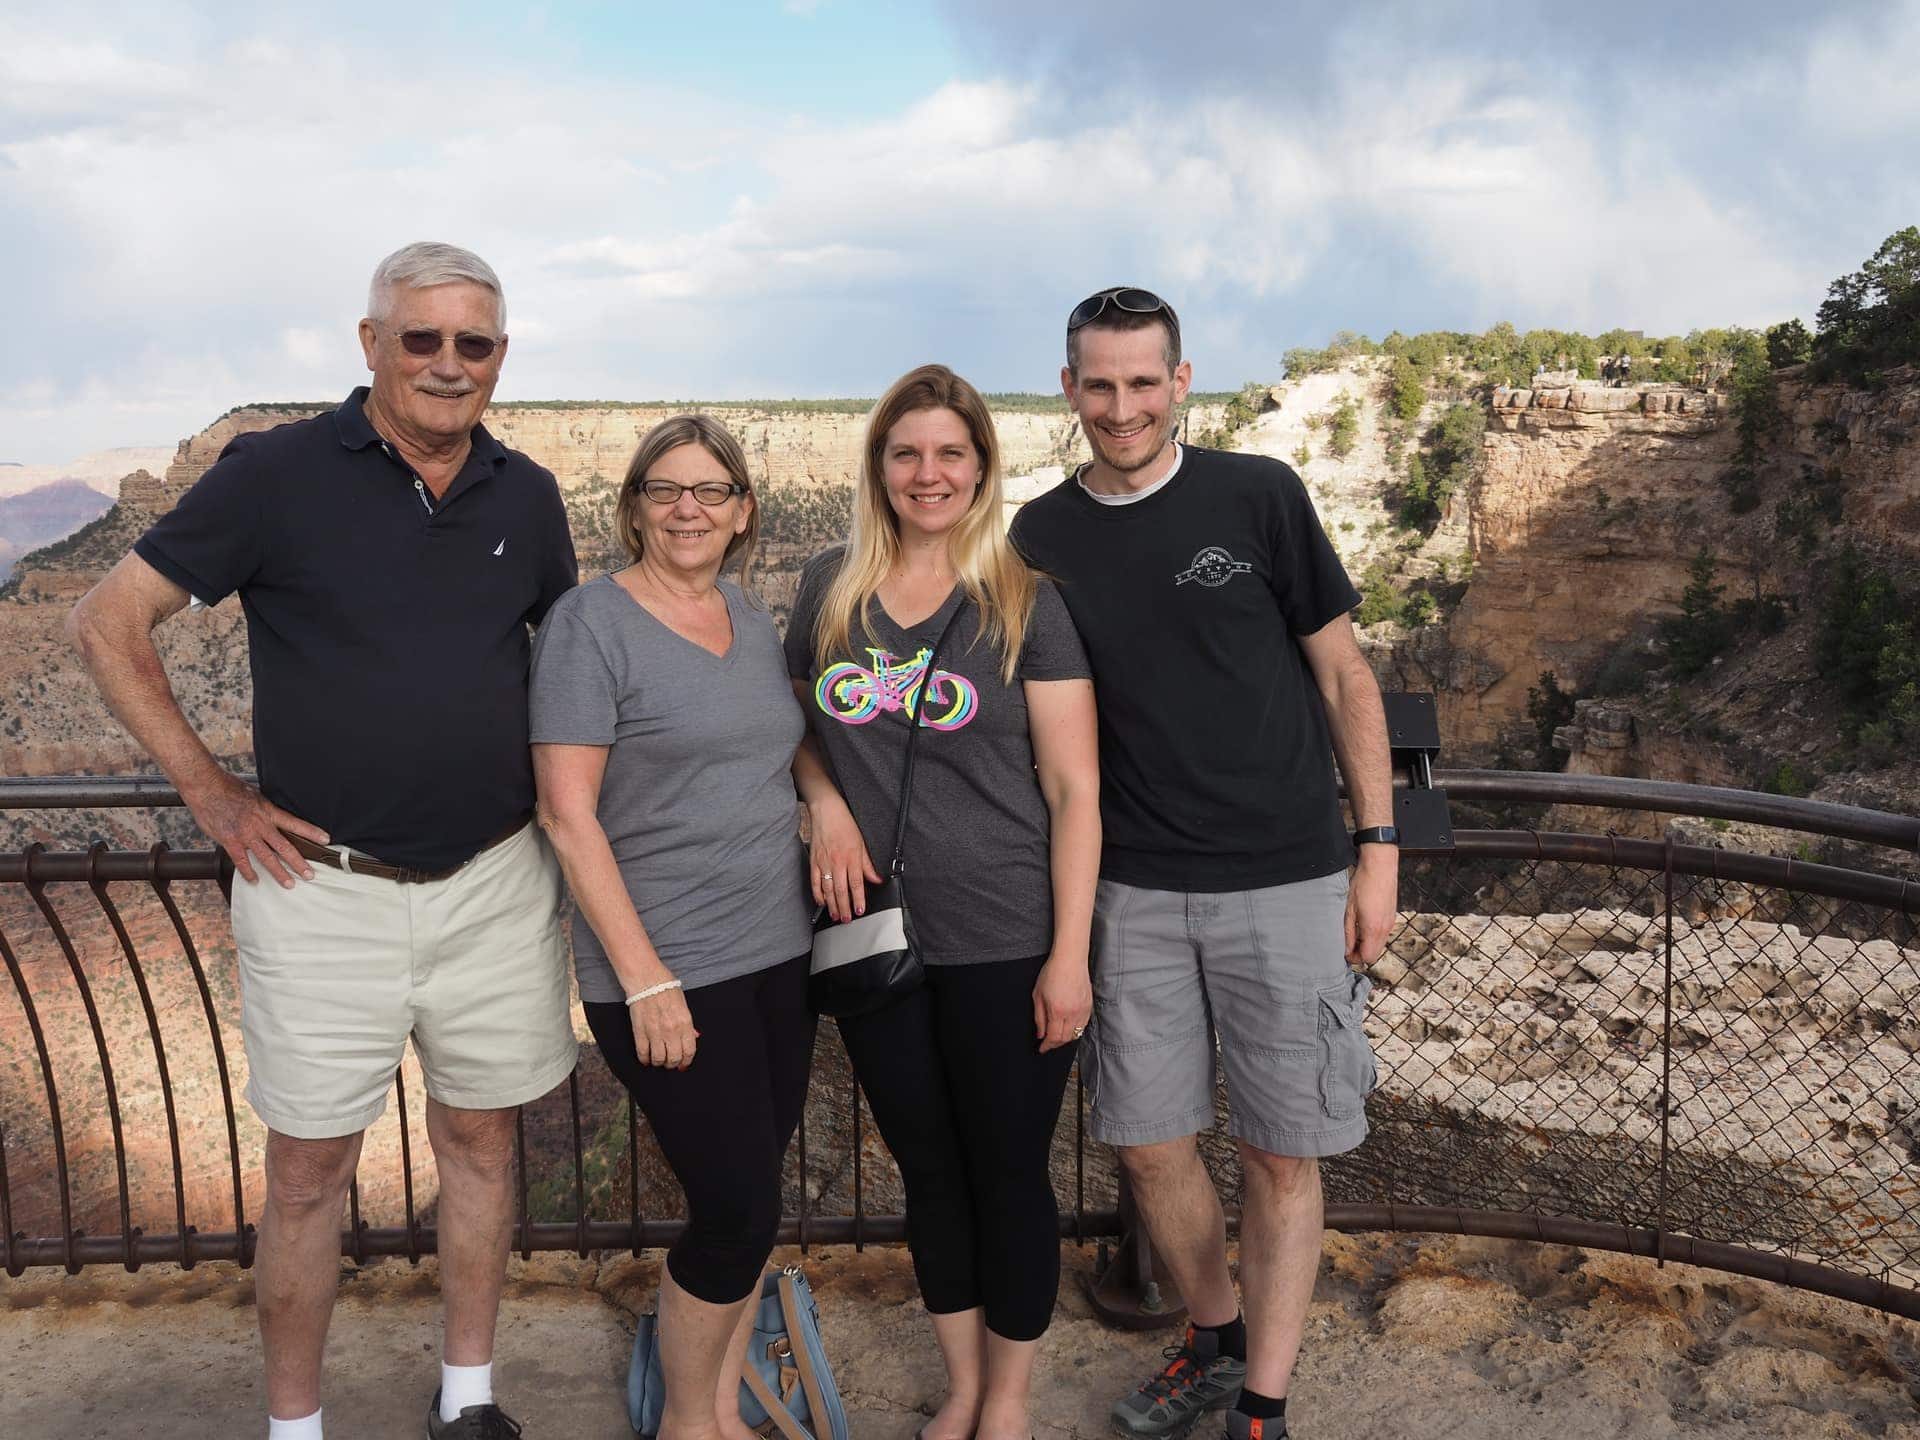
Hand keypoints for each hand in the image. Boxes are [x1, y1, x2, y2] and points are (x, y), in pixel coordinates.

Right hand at [184, 767, 327, 888]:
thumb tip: (271, 815)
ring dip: (279, 872)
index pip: (295, 823)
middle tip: (310, 874)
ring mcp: (245, 834)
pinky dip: (248, 873)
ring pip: (267, 858)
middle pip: (284, 847)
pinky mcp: (230, 841)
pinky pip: (241, 861)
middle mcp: (260, 824)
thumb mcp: (254, 794)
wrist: (206, 787)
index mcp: (268, 811)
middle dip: (299, 862)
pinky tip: (254, 881)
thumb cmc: (228, 787)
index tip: (326, 840)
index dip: (312, 832)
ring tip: (289, 884)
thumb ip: (263, 808)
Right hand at [628, 984, 698, 1068]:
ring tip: (659, 1060)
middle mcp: (671, 1030)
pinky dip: (645, 1059)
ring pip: (658, 1059)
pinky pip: (643, 1053)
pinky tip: (647, 1059)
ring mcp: (654, 1032)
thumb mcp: (684, 1004)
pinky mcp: (640, 1031)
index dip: (686, 1061)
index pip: (689, 1050)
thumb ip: (688, 1024)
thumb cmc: (666, 987)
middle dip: (673, 1064)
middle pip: (674, 1058)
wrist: (646, 979)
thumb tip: (693, 1037)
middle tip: (671, 1063)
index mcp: (684, 1022)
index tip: (683, 1064)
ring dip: (659, 1062)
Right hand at [808, 796, 881, 922]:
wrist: (827, 812)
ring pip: (828, 889)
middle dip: (845, 907)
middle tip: (847, 919)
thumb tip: (877, 880)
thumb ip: (868, 864)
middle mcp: (837, 861)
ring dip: (832, 904)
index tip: (860, 910)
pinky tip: (822, 902)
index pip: (856, 883)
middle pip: (841, 890)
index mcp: (852, 857)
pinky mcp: (814, 861)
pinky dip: (818, 894)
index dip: (858, 899)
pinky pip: (815, 882)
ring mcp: (824, 862)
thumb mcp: (862, 844)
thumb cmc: (845, 825)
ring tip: (836, 915)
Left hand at [1032, 952, 1091, 1053]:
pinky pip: (1083, 1025)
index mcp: (1057, 1011)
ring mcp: (1082, 1010)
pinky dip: (1075, 1030)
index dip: (1047, 1046)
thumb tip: (1040, 1034)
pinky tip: (1068, 1027)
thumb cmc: (1052, 972)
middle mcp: (1072, 1013)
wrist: (1070, 959)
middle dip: (1055, 1044)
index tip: (1042, 1049)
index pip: (1053, 1037)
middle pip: (1065, 1039)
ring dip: (1066, 1038)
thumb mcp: (1038, 995)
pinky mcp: (1089, 1006)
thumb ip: (1039, 1017)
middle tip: (1048, 1043)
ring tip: (1057, 1036)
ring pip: (1076, 1034)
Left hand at [1346, 847, 1399, 967]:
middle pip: (1375, 953)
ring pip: (1379, 944)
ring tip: (1354, 931)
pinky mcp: (1392, 916)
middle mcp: (1385, 928)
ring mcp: (1391, 922)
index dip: (1355, 959)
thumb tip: (1346, 950)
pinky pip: (1383, 933)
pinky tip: (1363, 923)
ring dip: (1367, 943)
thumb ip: (1348, 932)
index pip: (1368, 957)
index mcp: (1373, 928)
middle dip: (1361, 953)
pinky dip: (1373, 935)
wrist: (1380, 865)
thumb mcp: (1349, 909)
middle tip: (1347, 944)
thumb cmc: (1363, 884)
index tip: (1345, 952)